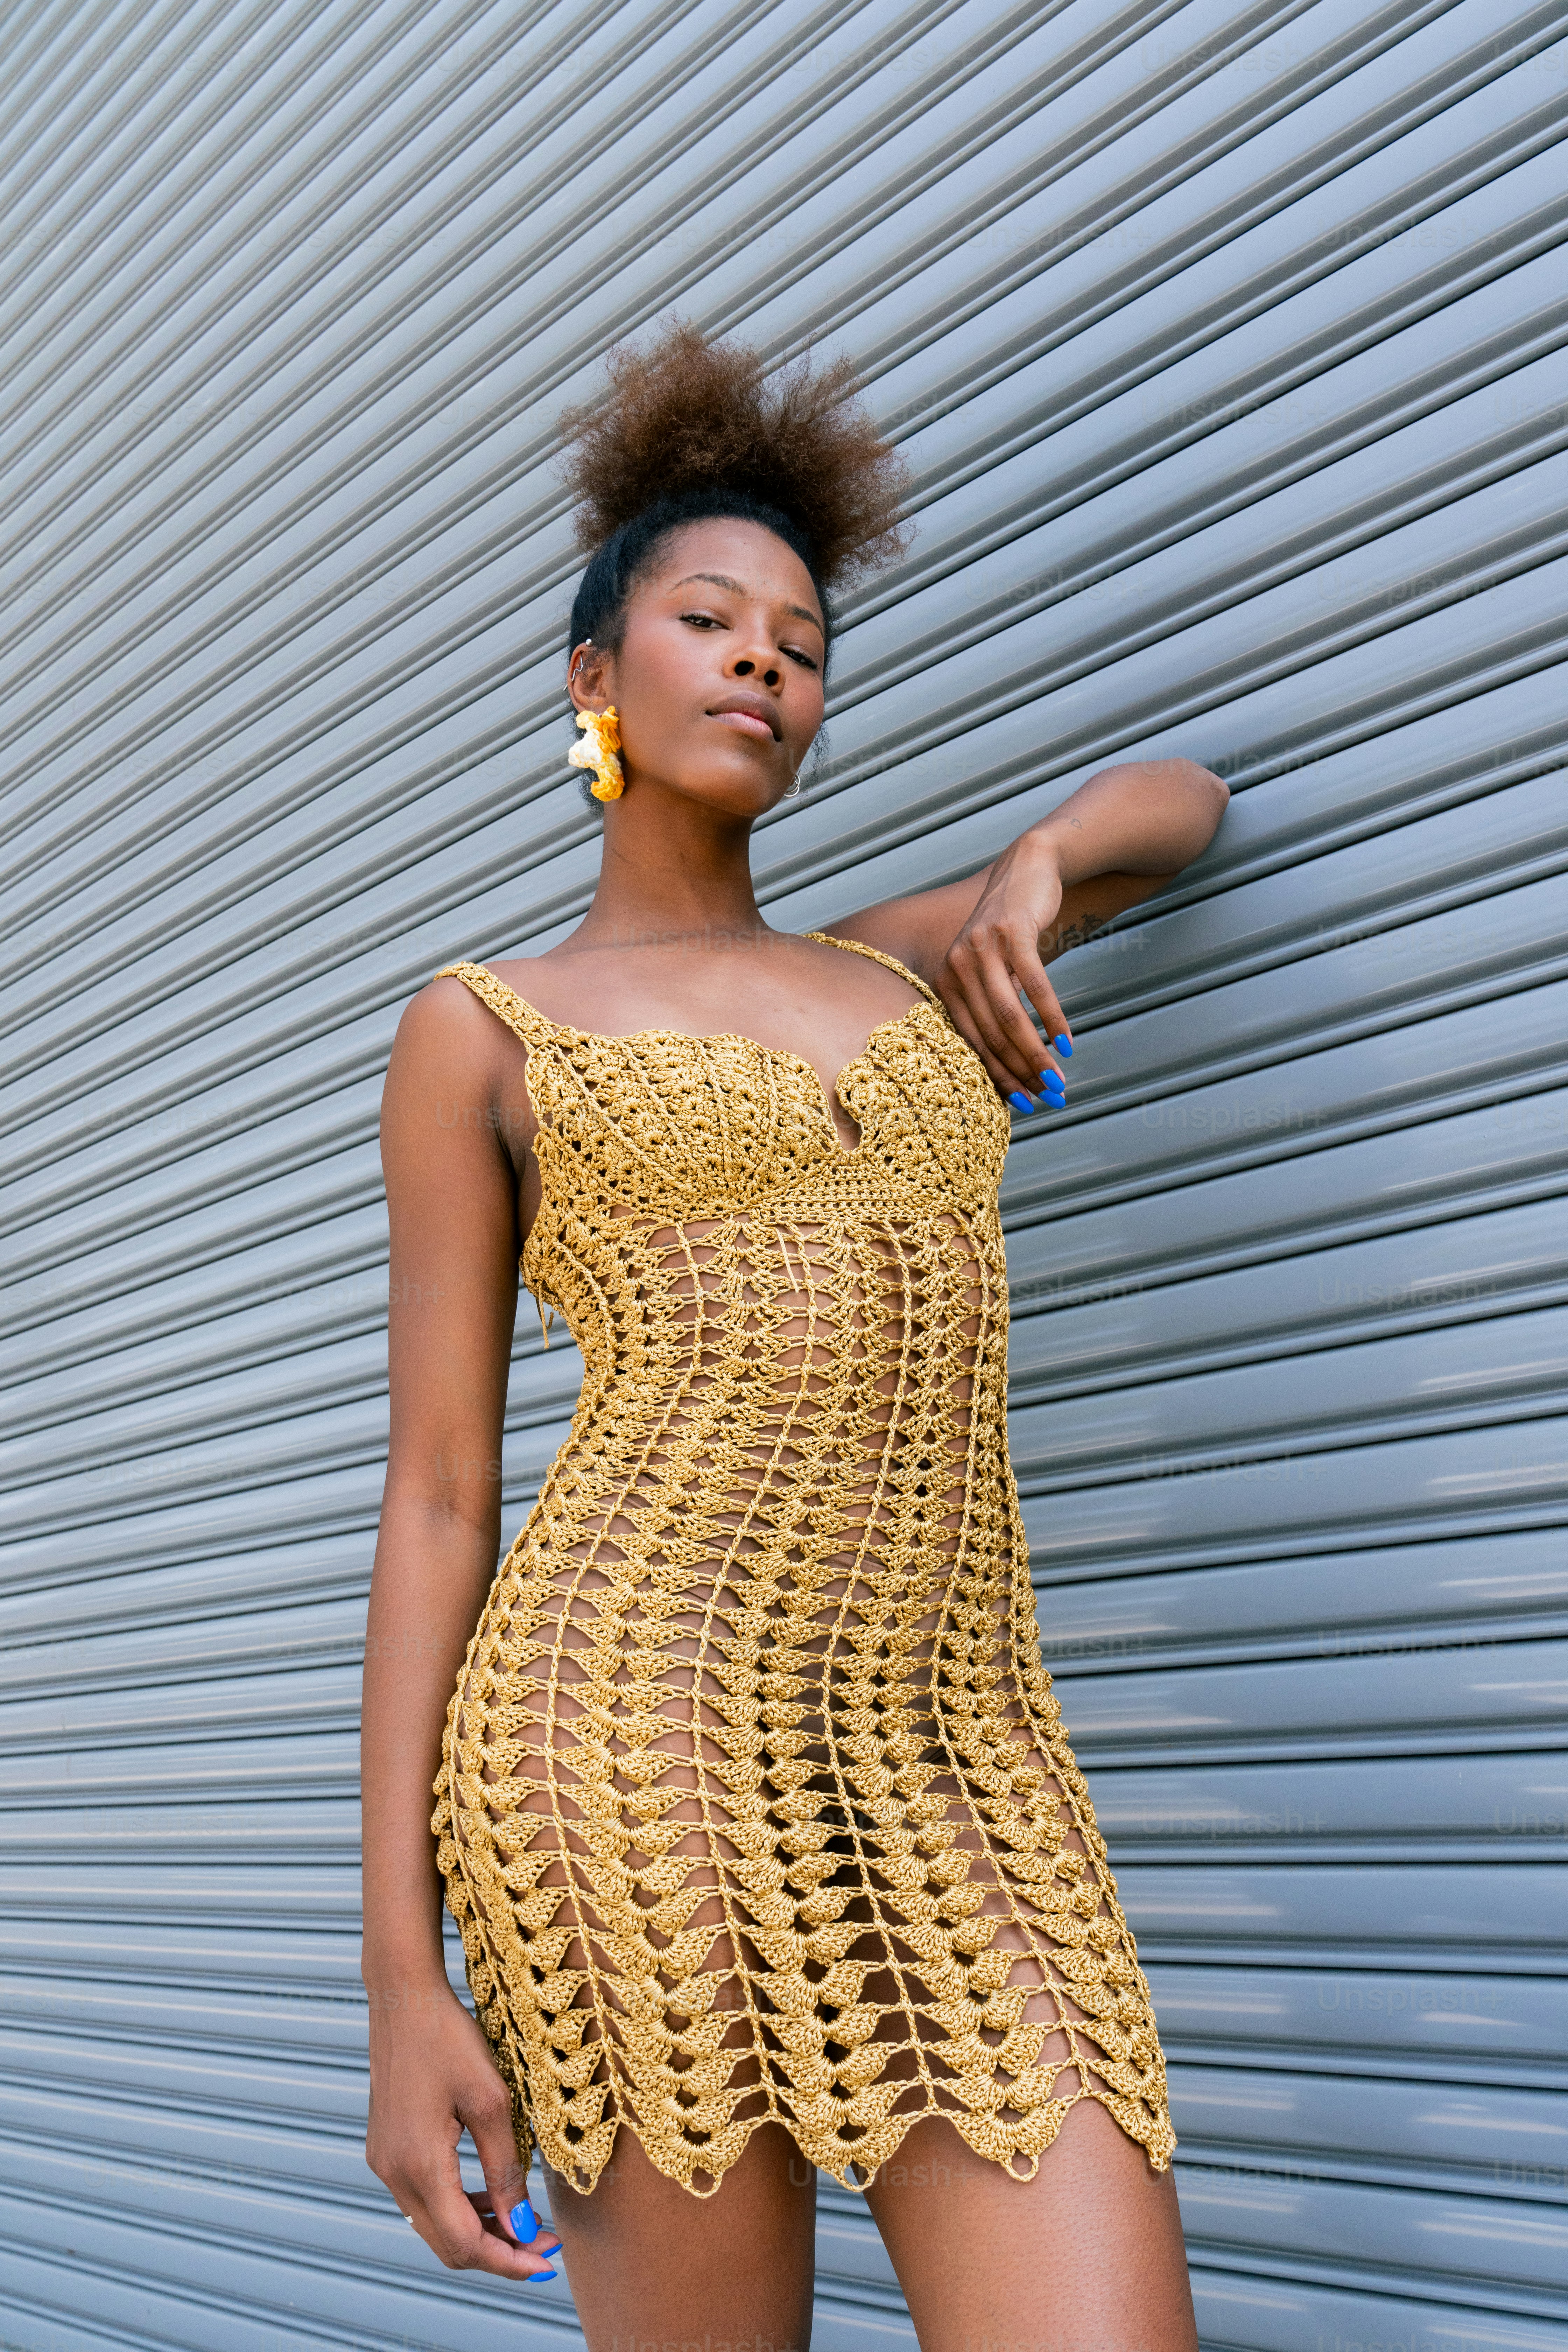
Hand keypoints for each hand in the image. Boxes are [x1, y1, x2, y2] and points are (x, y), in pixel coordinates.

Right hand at [365, 1981, 562, 2280]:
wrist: (403, 2000)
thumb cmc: (448, 2038)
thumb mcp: (491, 2101)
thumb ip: (505, 2168)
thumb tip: (523, 2227)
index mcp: (420, 2166)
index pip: (464, 2244)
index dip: (508, 2261)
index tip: (547, 2260)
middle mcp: (394, 2174)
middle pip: (447, 2244)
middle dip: (498, 2252)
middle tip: (544, 2244)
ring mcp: (385, 2163)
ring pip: (434, 2225)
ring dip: (479, 2231)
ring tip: (523, 2221)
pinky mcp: (386, 2150)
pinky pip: (424, 2199)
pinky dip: (458, 2207)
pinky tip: (488, 2193)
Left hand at [934, 836, 1073, 1109]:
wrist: (1027, 870)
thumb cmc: (1011, 931)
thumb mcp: (993, 969)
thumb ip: (993, 1009)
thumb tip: (1010, 1066)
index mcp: (945, 982)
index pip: (968, 1041)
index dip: (996, 1077)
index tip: (1022, 1104)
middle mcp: (955, 966)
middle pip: (989, 1034)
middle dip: (1020, 1073)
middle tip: (1047, 1098)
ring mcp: (980, 948)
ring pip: (1009, 1015)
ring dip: (1036, 1053)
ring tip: (1059, 1079)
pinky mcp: (1010, 933)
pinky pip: (1033, 986)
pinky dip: (1051, 1018)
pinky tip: (1066, 1043)